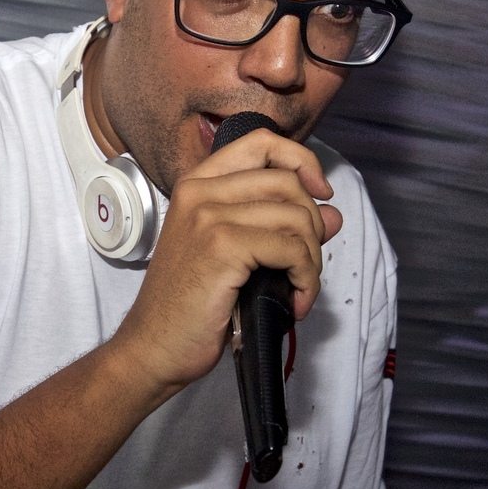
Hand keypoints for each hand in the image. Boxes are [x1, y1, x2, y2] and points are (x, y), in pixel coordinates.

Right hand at [110, 127, 341, 394]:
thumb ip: (280, 226)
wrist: (154, 346)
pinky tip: (294, 302)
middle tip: (304, 265)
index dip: (301, 160)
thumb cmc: (189, 305)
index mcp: (198, 184)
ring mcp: (209, 215)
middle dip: (312, 227)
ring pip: (296, 216)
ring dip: (311, 260)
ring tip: (298, 289)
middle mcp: (200, 191)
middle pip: (288, 182)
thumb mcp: (235, 254)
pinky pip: (291, 249)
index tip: (319, 192)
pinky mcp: (222, 246)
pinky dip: (305, 279)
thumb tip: (332, 214)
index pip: (261, 142)